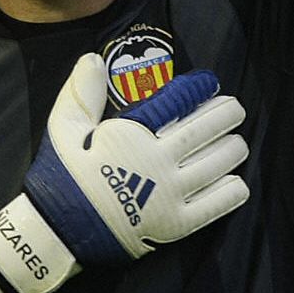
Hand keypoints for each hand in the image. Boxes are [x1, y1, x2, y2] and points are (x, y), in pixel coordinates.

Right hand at [0, 55, 249, 292]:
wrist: (56, 234)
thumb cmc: (59, 178)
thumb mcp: (63, 128)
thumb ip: (82, 93)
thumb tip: (94, 59)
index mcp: (132, 134)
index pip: (175, 101)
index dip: (198, 89)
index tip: (210, 83)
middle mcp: (157, 161)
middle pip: (203, 131)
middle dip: (225, 116)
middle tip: (235, 109)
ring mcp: (169, 194)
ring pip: (215, 164)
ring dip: (232, 150)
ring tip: (238, 142)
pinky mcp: (175, 225)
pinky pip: (214, 205)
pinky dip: (230, 192)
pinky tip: (237, 183)